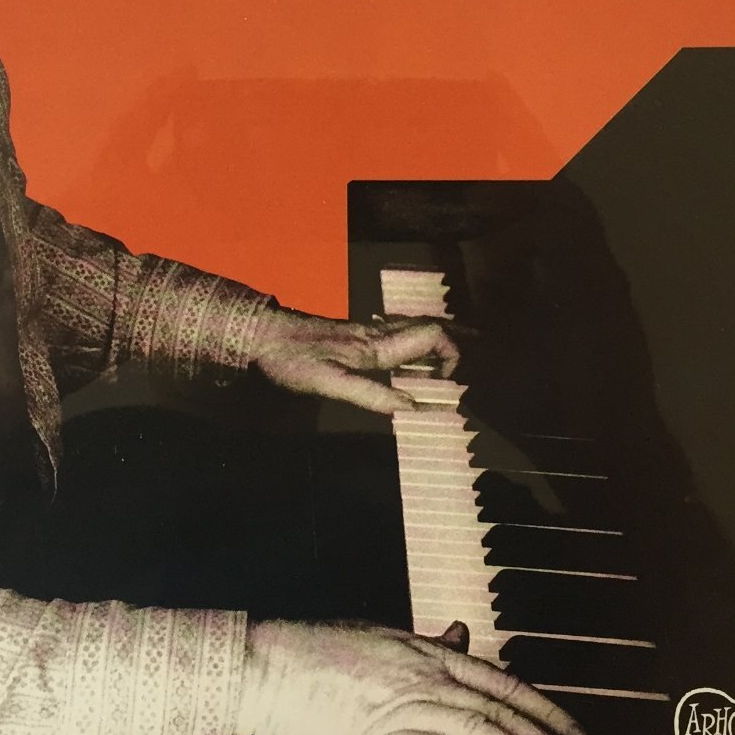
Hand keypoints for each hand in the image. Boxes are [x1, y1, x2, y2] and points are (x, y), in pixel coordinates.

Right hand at [235, 618, 598, 734]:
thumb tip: (460, 633)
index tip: (577, 732)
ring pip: (488, 734)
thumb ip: (426, 644)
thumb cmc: (316, 656)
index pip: (504, 683)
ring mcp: (411, 706)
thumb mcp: (381, 639)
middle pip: (507, 711)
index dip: (546, 710)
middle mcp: (429, 677)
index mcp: (429, 653)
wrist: (268, 666)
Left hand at [249, 309, 459, 414]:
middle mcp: (375, 334)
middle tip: (475, 355)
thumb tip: (414, 407)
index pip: (432, 336)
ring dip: (436, 340)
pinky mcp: (351, 335)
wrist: (259, 333)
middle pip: (428, 327)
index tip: (447, 385)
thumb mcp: (329, 383)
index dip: (451, 356)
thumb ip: (371, 394)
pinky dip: (413, 343)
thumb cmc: (291, 360)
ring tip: (454, 354)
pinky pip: (394, 334)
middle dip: (455, 340)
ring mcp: (363, 332)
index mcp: (376, 346)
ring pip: (412, 329)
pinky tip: (408, 356)